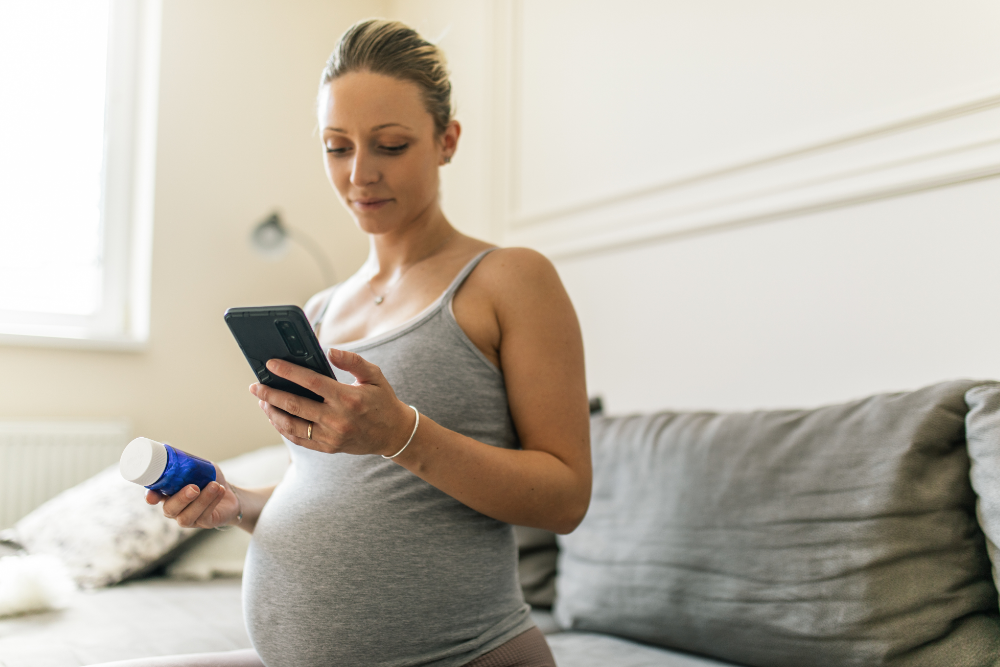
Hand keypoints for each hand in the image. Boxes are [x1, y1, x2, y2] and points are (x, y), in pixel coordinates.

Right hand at [145, 464, 241, 528]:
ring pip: (186, 516)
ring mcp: (188, 518)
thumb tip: (167, 447)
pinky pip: (205, 516)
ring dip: (201, 500)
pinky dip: (213, 501)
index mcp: (168, 495)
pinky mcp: (204, 523)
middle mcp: (175, 509)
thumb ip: (184, 461)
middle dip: (181, 499)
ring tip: (214, 485)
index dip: (150, 497)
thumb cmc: (209, 479)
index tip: (152, 495)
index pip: (154, 498)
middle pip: (169, 509)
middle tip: (194, 487)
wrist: (230, 494)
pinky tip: (220, 490)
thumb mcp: (197, 467)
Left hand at [250, 348, 413, 456]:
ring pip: (292, 425)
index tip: (271, 364)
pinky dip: (283, 427)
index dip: (288, 372)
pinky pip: (299, 438)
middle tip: (255, 385)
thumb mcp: (374, 375)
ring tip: (262, 400)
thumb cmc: (383, 400)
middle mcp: (337, 419)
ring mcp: (331, 436)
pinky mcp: (328, 447)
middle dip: (270, 393)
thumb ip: (352, 360)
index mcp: (348, 398)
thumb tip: (329, 350)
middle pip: (294, 405)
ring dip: (273, 412)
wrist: (394, 434)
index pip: (311, 382)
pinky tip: (275, 416)